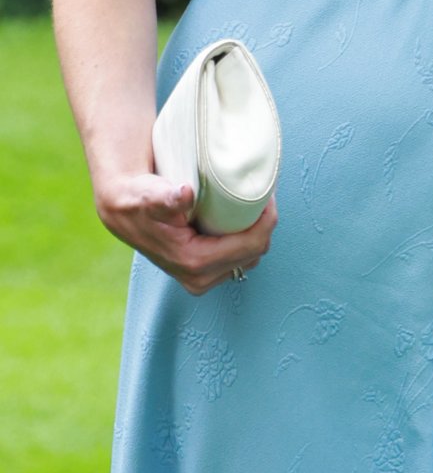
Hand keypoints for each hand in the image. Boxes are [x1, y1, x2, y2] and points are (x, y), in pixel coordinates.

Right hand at [95, 170, 277, 294]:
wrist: (124, 211)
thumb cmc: (139, 200)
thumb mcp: (151, 195)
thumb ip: (166, 197)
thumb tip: (184, 194)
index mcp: (195, 262)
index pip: (251, 245)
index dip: (267, 219)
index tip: (268, 194)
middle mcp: (200, 278)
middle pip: (255, 252)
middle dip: (265, 224)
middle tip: (263, 194)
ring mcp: (202, 278)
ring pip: (249, 257)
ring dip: (256, 231)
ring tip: (254, 203)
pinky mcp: (203, 273)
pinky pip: (239, 257)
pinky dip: (246, 238)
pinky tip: (242, 218)